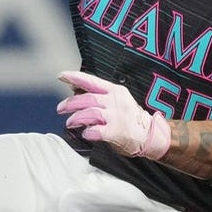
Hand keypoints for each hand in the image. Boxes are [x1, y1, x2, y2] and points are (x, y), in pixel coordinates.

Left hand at [55, 71, 170, 159]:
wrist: (151, 135)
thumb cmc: (130, 118)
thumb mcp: (116, 100)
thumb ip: (98, 95)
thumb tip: (74, 89)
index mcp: (115, 91)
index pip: (92, 81)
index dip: (75, 77)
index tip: (61, 76)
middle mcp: (116, 102)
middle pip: (88, 98)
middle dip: (70, 103)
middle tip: (60, 108)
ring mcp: (117, 117)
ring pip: (90, 113)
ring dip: (76, 118)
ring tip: (70, 123)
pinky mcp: (117, 132)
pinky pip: (97, 131)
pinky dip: (88, 132)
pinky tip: (86, 133)